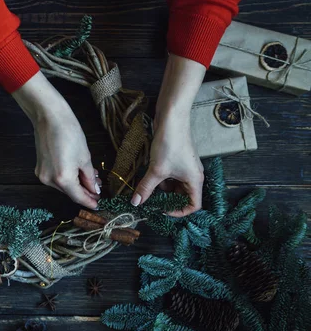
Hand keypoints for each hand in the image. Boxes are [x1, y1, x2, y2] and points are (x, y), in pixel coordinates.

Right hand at [12, 72, 100, 208]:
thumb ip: (90, 177)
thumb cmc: (69, 133)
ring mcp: (42, 175)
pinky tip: (77, 172)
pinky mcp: (39, 168)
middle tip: (98, 189)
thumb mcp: (85, 157)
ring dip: (76, 184)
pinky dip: (67, 177)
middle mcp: (50, 180)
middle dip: (84, 191)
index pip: (78, 197)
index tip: (98, 204)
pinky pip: (56, 178)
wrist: (49, 117)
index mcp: (63, 179)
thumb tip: (94, 189)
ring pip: (63, 186)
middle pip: (70, 192)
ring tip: (90, 178)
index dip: (89, 201)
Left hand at [131, 54, 206, 216]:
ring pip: (174, 186)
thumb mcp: (156, 170)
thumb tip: (135, 203)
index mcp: (195, 180)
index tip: (162, 211)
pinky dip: (160, 179)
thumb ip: (146, 188)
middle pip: (182, 196)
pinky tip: (149, 175)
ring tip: (148, 187)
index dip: (179, 211)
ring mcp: (185, 167)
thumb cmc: (170, 144)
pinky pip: (170, 176)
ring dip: (161, 189)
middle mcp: (193, 175)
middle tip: (150, 201)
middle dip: (167, 200)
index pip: (194, 205)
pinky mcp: (177, 160)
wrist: (171, 118)